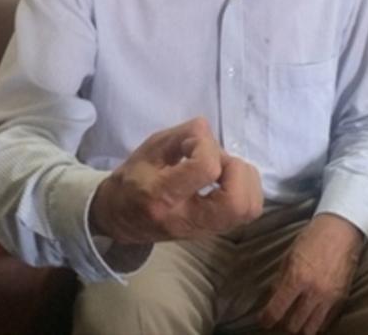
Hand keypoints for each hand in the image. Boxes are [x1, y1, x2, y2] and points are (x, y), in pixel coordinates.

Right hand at [89, 117, 262, 243]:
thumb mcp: (150, 148)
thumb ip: (183, 135)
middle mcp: (186, 219)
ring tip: (224, 170)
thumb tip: (210, 135)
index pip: (206, 169)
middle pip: (236, 203)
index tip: (191, 143)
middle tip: (219, 161)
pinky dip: (245, 189)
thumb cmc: (133, 179)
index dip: (207, 146)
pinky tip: (226, 181)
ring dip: (244, 180)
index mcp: (162, 195)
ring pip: (247, 209)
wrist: (120, 219)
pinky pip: (246, 212)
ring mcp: (203, 230)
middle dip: (237, 170)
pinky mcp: (214, 231)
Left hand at [259, 213, 364, 334]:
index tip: (263, 320)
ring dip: (300, 327)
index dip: (266, 319)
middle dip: (282, 325)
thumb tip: (272, 299)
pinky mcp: (341, 299)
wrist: (341, 230)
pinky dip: (315, 323)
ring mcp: (329, 298)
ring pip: (310, 329)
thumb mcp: (289, 256)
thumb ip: (280, 280)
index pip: (277, 310)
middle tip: (279, 318)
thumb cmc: (313, 238)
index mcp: (297, 278)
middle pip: (293, 325)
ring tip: (294, 319)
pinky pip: (326, 322)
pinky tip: (309, 316)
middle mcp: (314, 292)